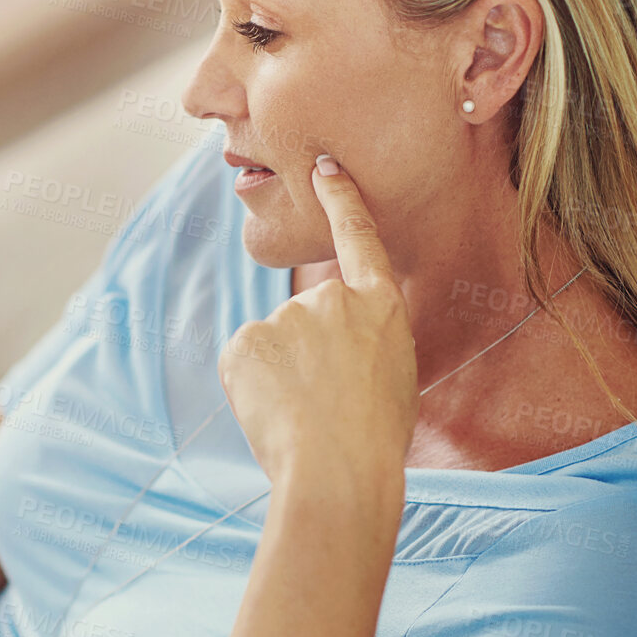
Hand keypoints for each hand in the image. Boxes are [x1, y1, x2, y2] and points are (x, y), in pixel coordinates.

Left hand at [216, 155, 416, 498]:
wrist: (339, 472)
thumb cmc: (374, 439)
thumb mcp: (392, 373)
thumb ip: (359, 337)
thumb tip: (321, 343)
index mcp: (379, 305)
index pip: (358, 236)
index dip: (339, 198)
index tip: (322, 165)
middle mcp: (331, 298)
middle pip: (308, 317)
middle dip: (308, 354)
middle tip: (327, 402)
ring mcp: (285, 316)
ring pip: (275, 344)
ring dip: (282, 375)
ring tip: (305, 414)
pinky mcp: (244, 341)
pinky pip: (247, 363)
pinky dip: (255, 388)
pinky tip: (276, 413)